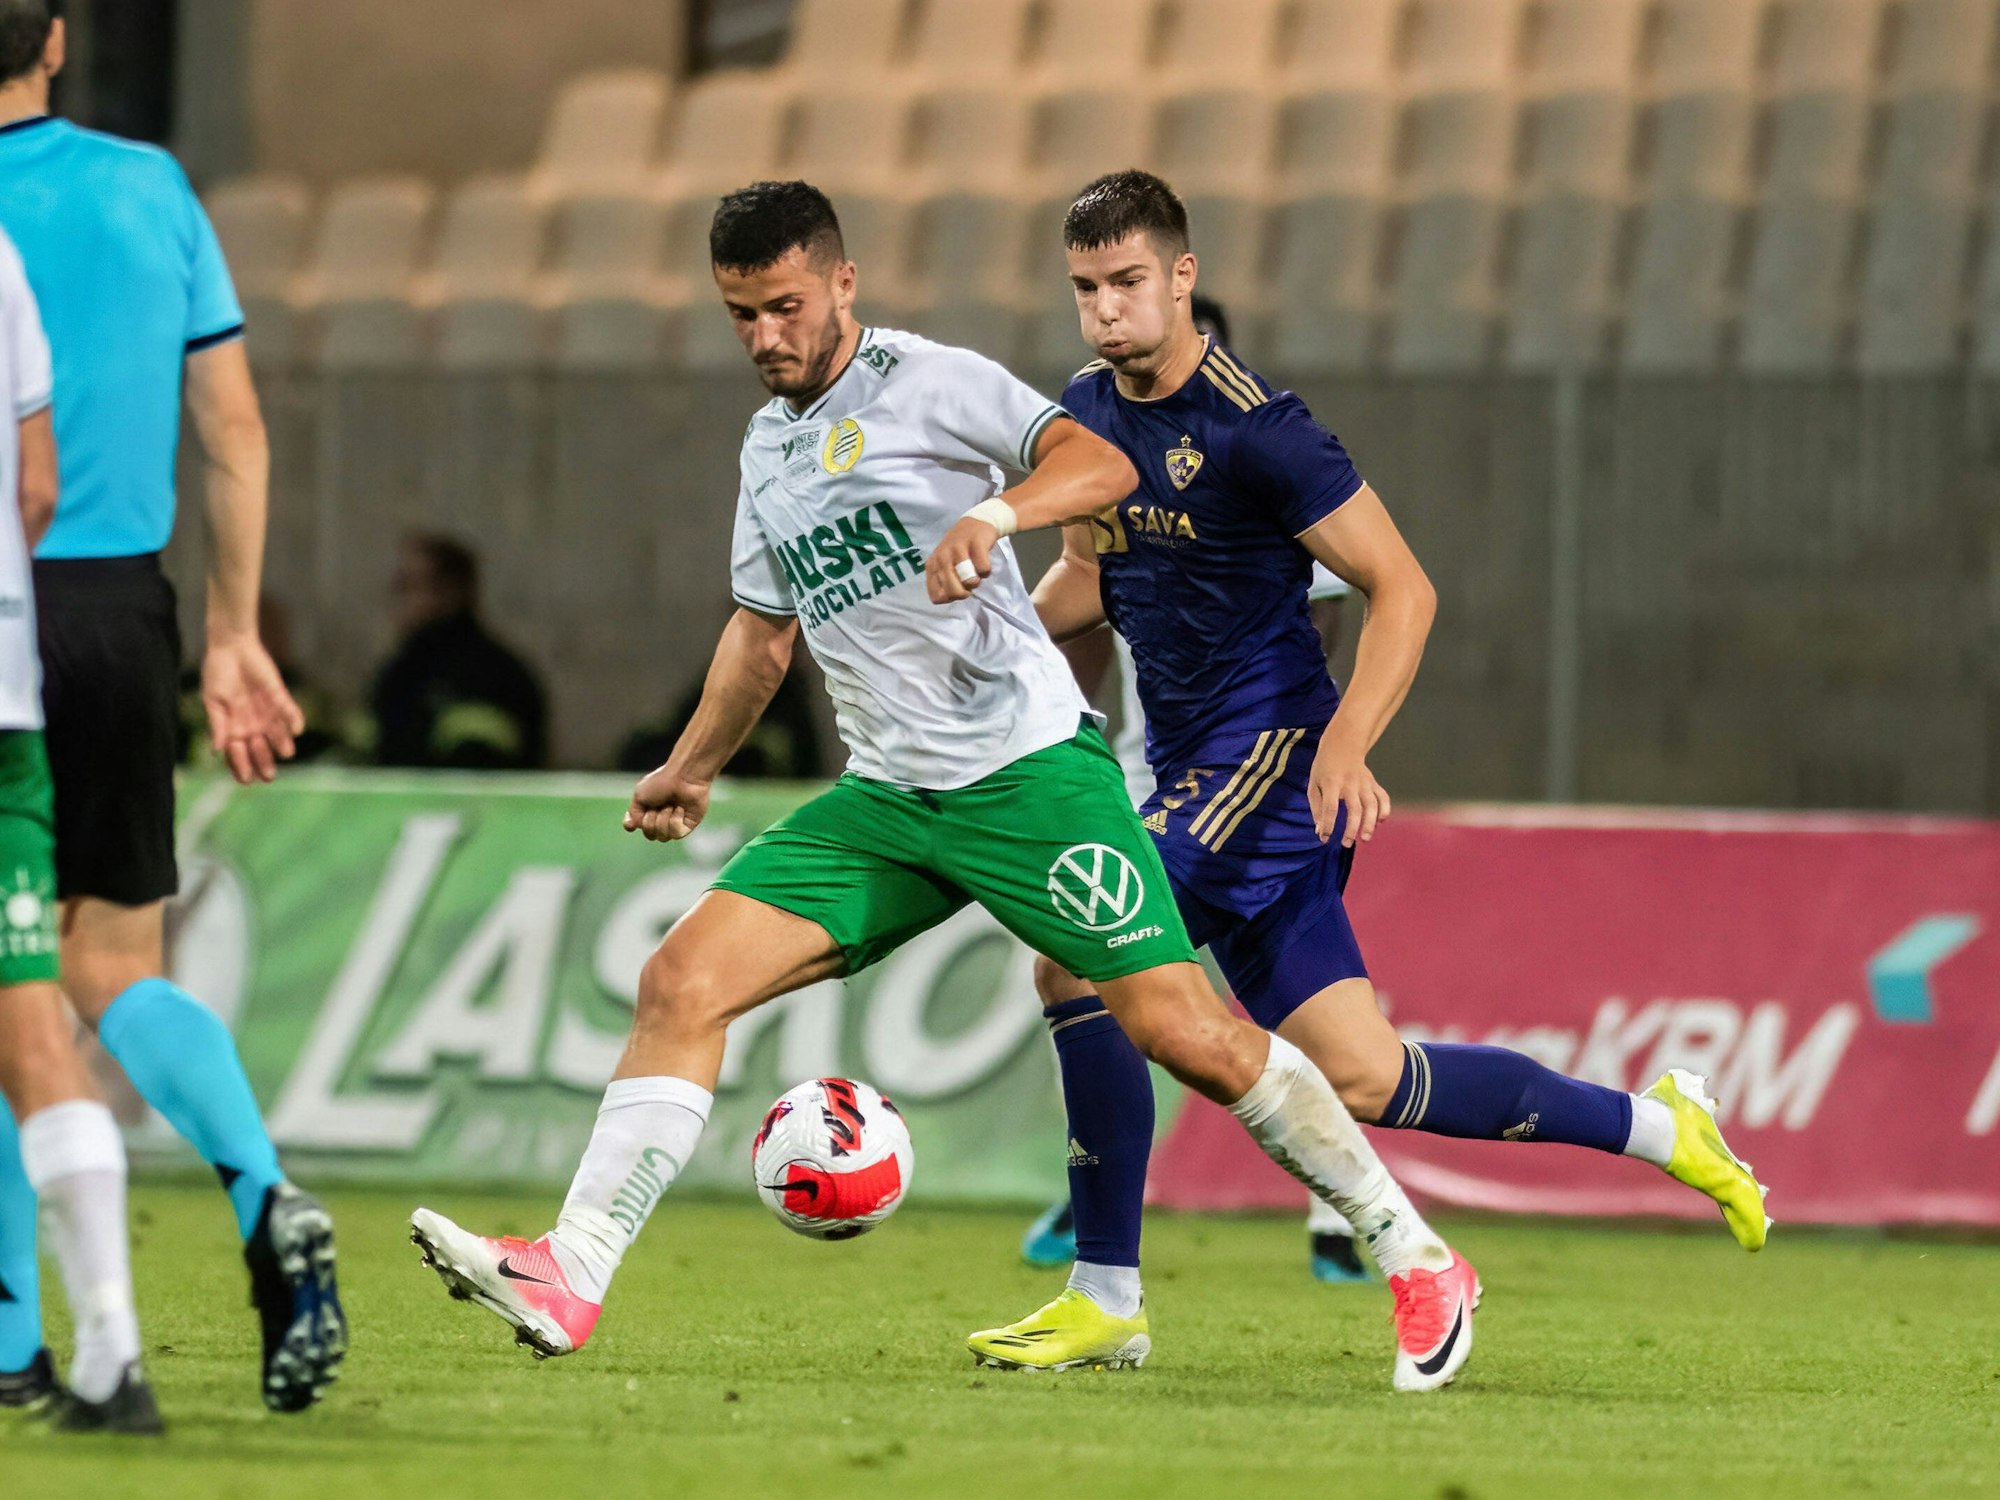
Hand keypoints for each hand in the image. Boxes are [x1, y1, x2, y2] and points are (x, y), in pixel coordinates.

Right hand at [202, 635, 303, 784]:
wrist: (231, 648)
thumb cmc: (218, 674)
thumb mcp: (213, 701)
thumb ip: (217, 724)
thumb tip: (217, 750)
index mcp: (232, 727)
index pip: (238, 753)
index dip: (241, 766)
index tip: (247, 780)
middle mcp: (251, 724)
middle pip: (259, 748)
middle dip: (264, 762)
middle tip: (269, 776)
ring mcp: (267, 712)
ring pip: (277, 734)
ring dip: (282, 743)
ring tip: (286, 753)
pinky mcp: (279, 697)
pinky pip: (289, 711)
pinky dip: (294, 719)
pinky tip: (298, 730)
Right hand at [624, 764, 710, 841]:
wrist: (684, 776)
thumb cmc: (661, 782)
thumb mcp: (639, 796)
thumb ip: (633, 814)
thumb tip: (631, 827)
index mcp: (649, 810)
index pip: (639, 827)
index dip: (636, 823)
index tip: (640, 811)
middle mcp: (661, 818)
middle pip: (650, 835)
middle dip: (651, 820)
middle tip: (659, 804)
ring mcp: (675, 823)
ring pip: (662, 837)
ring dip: (663, 819)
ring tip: (671, 805)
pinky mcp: (688, 825)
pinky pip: (676, 835)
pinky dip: (675, 821)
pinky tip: (680, 809)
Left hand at [924, 516, 999, 602]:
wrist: (977, 523)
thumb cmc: (961, 550)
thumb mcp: (946, 566)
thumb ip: (944, 583)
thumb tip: (951, 598)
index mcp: (932, 565)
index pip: (937, 597)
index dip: (950, 598)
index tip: (957, 588)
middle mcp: (942, 557)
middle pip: (953, 592)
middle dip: (965, 592)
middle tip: (969, 581)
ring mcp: (958, 549)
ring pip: (969, 582)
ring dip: (976, 580)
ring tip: (976, 571)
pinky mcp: (975, 544)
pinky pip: (983, 570)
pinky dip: (986, 570)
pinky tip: (983, 561)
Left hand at [1307, 726, 1390, 847]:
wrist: (1342, 744)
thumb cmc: (1324, 768)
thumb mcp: (1313, 785)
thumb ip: (1316, 808)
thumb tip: (1320, 832)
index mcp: (1331, 783)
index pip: (1330, 808)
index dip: (1327, 825)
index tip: (1323, 838)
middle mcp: (1350, 783)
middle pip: (1354, 809)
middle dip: (1351, 829)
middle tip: (1346, 844)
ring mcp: (1364, 782)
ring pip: (1371, 805)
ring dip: (1370, 823)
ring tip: (1365, 838)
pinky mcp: (1373, 782)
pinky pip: (1383, 798)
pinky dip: (1384, 811)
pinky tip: (1379, 823)